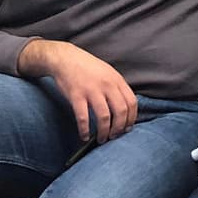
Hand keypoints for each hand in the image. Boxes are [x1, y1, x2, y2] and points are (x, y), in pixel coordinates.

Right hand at [17, 38, 136, 142]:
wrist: (66, 58)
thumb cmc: (88, 68)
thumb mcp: (109, 73)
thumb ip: (118, 88)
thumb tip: (126, 109)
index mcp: (117, 80)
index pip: (132, 102)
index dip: (131, 118)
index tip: (127, 128)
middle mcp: (107, 85)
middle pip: (121, 112)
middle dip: (119, 128)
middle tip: (114, 136)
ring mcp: (91, 90)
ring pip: (104, 117)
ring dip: (104, 132)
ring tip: (101, 139)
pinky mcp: (76, 96)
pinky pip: (83, 118)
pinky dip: (85, 130)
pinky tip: (84, 136)